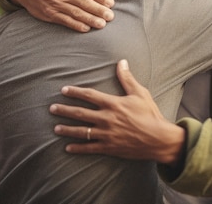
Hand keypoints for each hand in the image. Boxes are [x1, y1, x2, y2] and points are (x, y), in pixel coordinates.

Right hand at [10, 0, 114, 31]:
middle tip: (110, 16)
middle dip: (98, 10)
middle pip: (84, 3)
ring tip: (102, 25)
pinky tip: (86, 29)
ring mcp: (57, 4)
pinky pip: (65, 20)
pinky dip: (75, 25)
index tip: (111, 3)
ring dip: (89, 19)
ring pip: (76, 13)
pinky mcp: (50, 14)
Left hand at [50, 60, 185, 164]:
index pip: (89, 95)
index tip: (64, 90)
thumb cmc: (150, 114)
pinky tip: (68, 148)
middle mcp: (107, 118)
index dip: (75, 92)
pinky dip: (78, 148)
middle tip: (52, 109)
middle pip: (80, 113)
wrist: (159, 139)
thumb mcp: (140, 93)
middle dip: (64, 110)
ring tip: (55, 128)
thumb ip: (127, 78)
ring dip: (67, 129)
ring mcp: (107, 134)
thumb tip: (121, 61)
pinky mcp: (109, 147)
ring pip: (82, 131)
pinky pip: (90, 148)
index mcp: (113, 104)